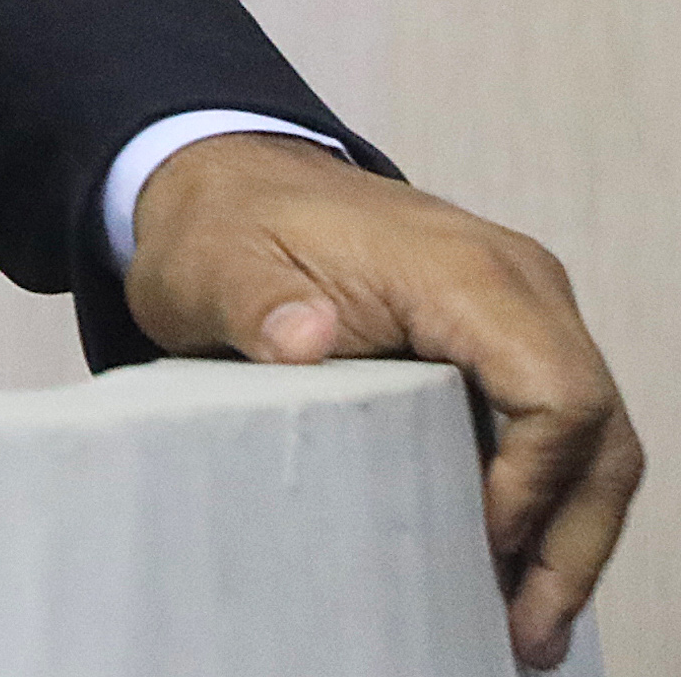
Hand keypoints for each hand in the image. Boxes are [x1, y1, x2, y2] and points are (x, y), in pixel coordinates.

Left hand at [131, 132, 637, 668]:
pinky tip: (511, 567)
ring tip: (526, 628)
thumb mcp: (214, 264)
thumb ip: (256, 303)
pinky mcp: (507, 337)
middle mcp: (519, 285)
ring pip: (594, 440)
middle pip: (598, 432)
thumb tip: (302, 341)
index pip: (558, 393)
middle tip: (526, 635)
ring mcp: (522, 309)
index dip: (533, 484)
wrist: (229, 181)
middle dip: (572, 542)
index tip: (480, 545)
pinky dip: (548, 502)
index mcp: (465, 269)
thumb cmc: (226, 227)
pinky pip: (557, 427)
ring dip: (568, 536)